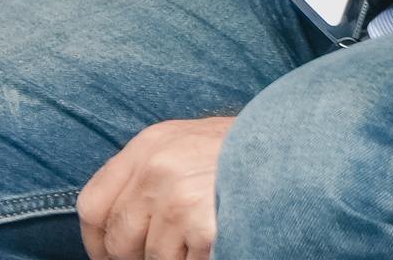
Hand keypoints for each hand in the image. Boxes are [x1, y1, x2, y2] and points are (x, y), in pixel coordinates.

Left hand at [77, 114, 233, 259]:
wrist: (300, 148)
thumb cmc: (244, 152)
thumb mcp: (187, 143)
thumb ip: (149, 172)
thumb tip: (120, 225)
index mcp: (148, 145)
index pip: (92, 205)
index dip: (98, 242)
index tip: (112, 256)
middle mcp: (156, 169)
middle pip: (119, 240)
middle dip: (139, 257)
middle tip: (171, 250)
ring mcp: (179, 198)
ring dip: (177, 259)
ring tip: (203, 235)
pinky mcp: (204, 226)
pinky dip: (202, 258)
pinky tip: (218, 239)